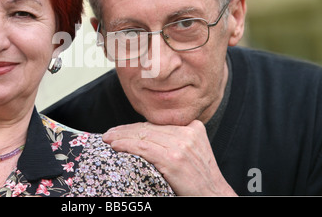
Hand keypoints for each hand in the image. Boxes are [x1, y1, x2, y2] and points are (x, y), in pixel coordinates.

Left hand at [102, 120, 236, 195]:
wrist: (214, 196)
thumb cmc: (200, 178)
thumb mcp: (194, 151)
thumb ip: (177, 139)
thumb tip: (147, 134)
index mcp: (193, 127)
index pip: (157, 124)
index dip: (136, 126)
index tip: (120, 129)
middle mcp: (187, 133)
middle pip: (149, 128)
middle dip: (125, 130)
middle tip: (109, 133)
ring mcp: (181, 145)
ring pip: (144, 135)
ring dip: (121, 137)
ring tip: (108, 139)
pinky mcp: (173, 159)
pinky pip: (144, 148)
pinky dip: (127, 145)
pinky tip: (116, 146)